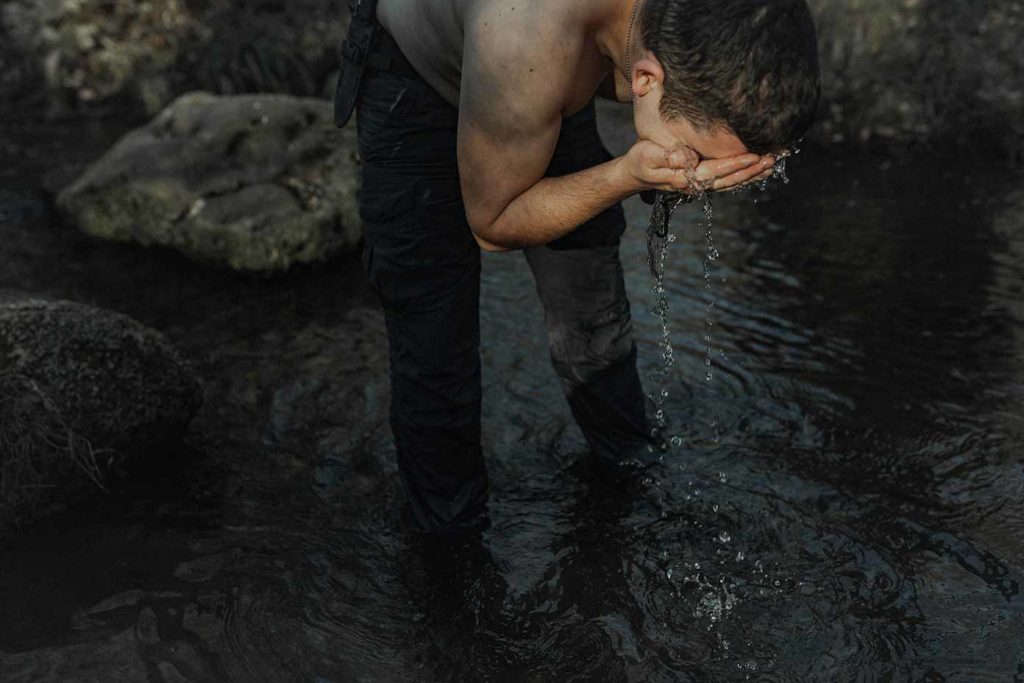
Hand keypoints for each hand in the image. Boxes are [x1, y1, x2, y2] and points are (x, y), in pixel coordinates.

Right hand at [620, 140, 773, 194]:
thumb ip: (666, 157)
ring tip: (773, 163)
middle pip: (730, 180)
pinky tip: (759, 168)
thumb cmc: (641, 160)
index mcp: (686, 178)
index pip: (716, 171)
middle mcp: (698, 184)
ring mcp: (702, 184)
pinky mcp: (705, 179)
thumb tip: (686, 158)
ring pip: (732, 182)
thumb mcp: (647, 156)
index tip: (754, 156)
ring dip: (753, 174)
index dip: (735, 164)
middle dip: (752, 171)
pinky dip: (746, 175)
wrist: (637, 172)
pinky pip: (729, 180)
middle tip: (773, 158)